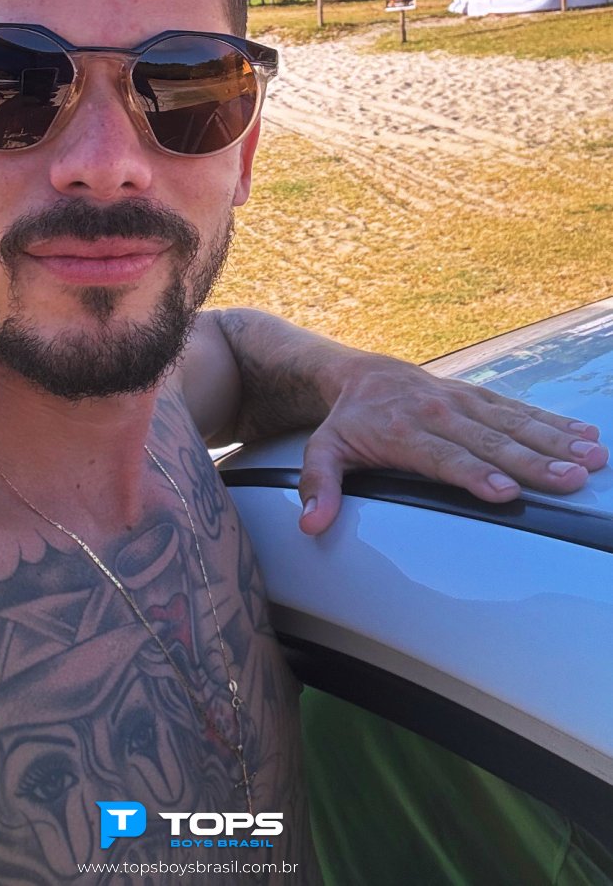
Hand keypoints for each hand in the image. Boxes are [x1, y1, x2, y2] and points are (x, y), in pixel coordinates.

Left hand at [297, 361, 608, 534]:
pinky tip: (585, 435)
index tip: (505, 490)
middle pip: (490, 441)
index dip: (474, 473)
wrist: (356, 372)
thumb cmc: (345, 421)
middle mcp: (439, 413)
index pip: (444, 457)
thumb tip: (311, 524)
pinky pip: (518, 410)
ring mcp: (462, 402)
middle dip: (533, 460)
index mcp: (404, 430)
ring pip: (513, 422)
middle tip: (571, 477)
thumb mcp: (322, 450)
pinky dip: (553, 422)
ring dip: (555, 440)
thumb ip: (319, 485)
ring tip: (591, 457)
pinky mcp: (477, 397)